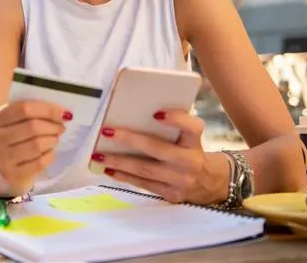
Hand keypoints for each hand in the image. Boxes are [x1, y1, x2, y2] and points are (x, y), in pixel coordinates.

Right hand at [0, 100, 71, 196]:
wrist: (0, 171)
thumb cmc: (12, 140)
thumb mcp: (13, 123)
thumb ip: (30, 113)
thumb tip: (62, 112)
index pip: (24, 109)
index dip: (47, 110)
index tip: (63, 113)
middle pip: (32, 127)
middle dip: (52, 126)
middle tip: (61, 127)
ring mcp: (1, 159)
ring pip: (37, 145)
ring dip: (52, 140)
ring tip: (54, 139)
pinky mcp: (11, 175)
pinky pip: (39, 163)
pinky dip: (49, 156)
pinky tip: (49, 153)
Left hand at [91, 109, 229, 204]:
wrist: (209, 182)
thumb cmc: (189, 150)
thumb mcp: (189, 136)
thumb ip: (173, 125)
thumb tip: (136, 111)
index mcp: (195, 141)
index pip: (192, 127)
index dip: (176, 120)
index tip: (156, 114)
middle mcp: (190, 161)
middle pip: (158, 149)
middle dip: (130, 140)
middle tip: (108, 131)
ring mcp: (180, 181)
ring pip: (145, 170)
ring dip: (119, 162)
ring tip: (98, 155)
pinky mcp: (171, 195)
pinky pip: (143, 184)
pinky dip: (124, 176)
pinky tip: (109, 169)